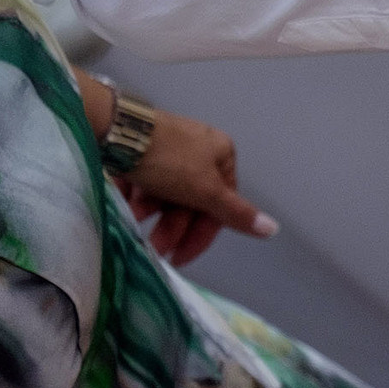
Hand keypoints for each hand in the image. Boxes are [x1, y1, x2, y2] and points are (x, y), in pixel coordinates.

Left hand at [116, 106, 278, 267]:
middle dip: (171, 226)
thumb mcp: (206, 191)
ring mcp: (168, 147)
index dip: (202, 234)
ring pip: (165, 191)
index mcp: (222, 155)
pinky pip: (144, 179)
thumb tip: (273, 229)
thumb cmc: (168, 160)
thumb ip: (236, 212)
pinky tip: (123, 204)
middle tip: (154, 248)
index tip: (180, 257)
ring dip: (150, 213)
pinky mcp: (139, 148)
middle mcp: (198, 149)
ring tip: (132, 221)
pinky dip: (135, 196)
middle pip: (191, 200)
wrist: (115, 130)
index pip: (221, 204)